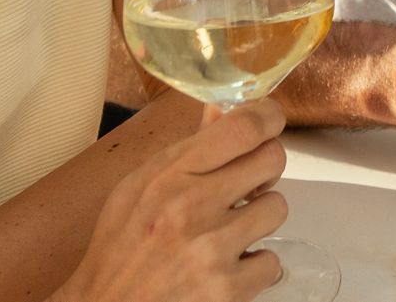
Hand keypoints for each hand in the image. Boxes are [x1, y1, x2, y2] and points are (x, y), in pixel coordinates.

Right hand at [57, 99, 289, 301]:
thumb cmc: (119, 247)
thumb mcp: (137, 188)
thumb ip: (184, 150)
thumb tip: (220, 111)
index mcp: (169, 175)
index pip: (241, 128)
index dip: (267, 116)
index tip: (270, 119)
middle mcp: (192, 207)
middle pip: (271, 160)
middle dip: (265, 168)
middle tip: (248, 184)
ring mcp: (212, 250)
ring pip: (276, 208)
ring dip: (258, 219)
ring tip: (230, 231)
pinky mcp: (226, 290)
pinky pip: (271, 262)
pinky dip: (254, 266)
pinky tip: (228, 266)